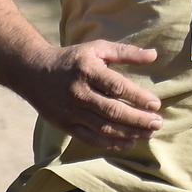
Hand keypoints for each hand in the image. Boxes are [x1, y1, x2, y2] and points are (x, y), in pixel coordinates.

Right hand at [26, 41, 161, 149]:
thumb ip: (126, 52)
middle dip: (137, 119)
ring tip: (149, 134)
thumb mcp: (97, 48)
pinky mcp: (64, 124)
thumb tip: (154, 55)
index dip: (137, 97)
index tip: (156, 104)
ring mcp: (70, 111)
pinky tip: (129, 143)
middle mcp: (78, 92)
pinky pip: (89, 138)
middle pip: (112, 110)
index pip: (116, 87)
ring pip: (102, 127)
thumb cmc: (73, 59)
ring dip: (128, 133)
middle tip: (158, 123)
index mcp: (88, 70)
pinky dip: (110, 143)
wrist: (33, 71)